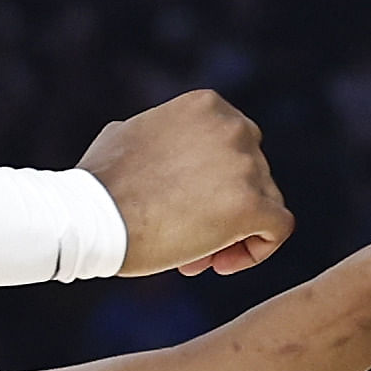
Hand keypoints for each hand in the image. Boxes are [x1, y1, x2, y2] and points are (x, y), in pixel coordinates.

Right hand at [81, 90, 294, 278]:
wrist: (93, 216)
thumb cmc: (100, 185)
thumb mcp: (128, 134)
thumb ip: (163, 135)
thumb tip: (170, 144)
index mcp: (207, 106)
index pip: (234, 146)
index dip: (215, 181)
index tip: (187, 207)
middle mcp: (234, 127)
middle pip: (253, 174)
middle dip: (224, 208)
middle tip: (192, 238)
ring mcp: (246, 165)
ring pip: (266, 203)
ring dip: (235, 232)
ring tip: (197, 258)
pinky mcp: (252, 205)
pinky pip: (278, 229)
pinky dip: (257, 249)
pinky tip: (220, 264)